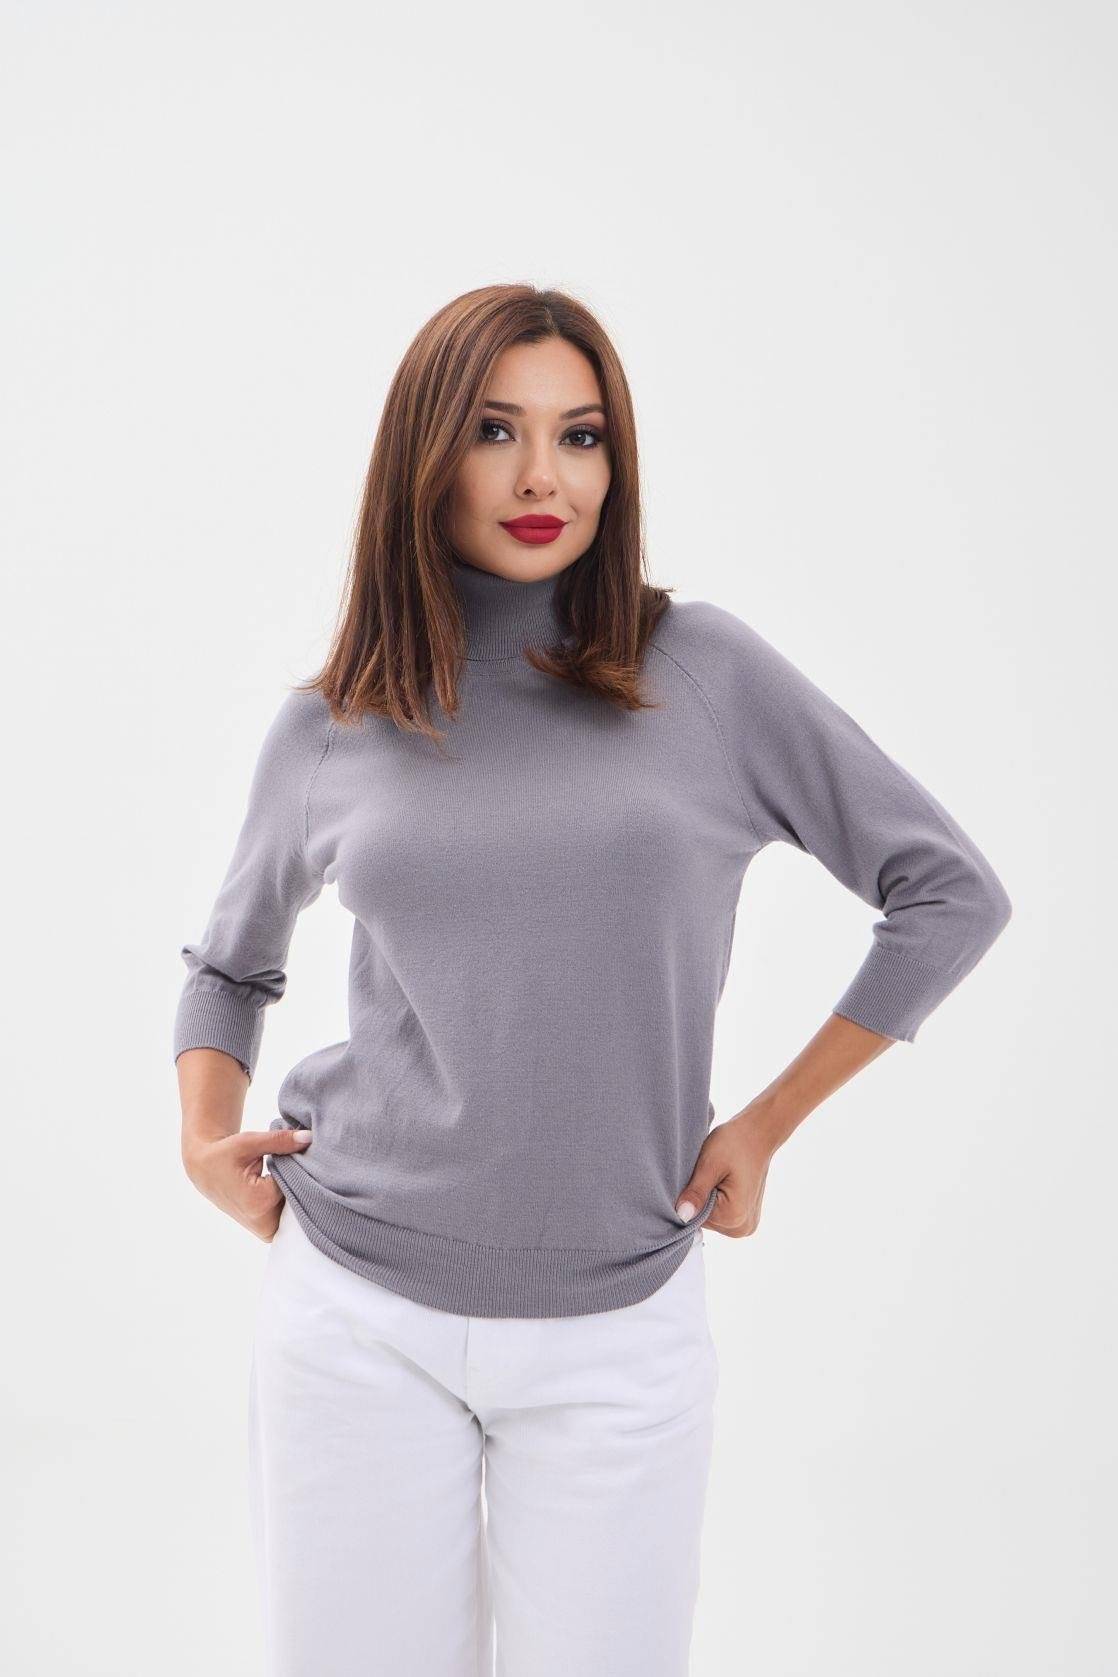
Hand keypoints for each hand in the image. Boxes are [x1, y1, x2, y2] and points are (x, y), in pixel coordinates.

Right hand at [184, 1127, 312, 1240]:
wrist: (205, 1170)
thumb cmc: (225, 1153)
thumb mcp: (249, 1142)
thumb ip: (280, 1140)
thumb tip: (309, 1137)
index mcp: (258, 1202)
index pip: (300, 1185)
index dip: (304, 1168)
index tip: (302, 1156)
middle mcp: (262, 1222)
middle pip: (302, 1203)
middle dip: (305, 1184)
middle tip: (302, 1166)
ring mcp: (265, 1231)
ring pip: (297, 1213)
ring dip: (300, 1194)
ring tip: (291, 1174)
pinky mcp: (267, 1232)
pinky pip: (290, 1218)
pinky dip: (292, 1202)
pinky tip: (288, 1185)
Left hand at [675, 1104, 780, 1238]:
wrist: (759, 1133)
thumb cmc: (735, 1143)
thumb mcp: (710, 1164)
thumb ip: (696, 1193)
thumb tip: (682, 1216)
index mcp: (734, 1217)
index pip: (693, 1218)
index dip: (689, 1196)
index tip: (697, 1176)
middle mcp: (743, 1228)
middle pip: (703, 1220)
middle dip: (699, 1197)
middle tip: (708, 1173)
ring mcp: (747, 1225)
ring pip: (711, 1217)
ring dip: (708, 1197)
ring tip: (716, 1176)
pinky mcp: (746, 1217)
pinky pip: (721, 1213)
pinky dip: (716, 1198)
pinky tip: (722, 1181)